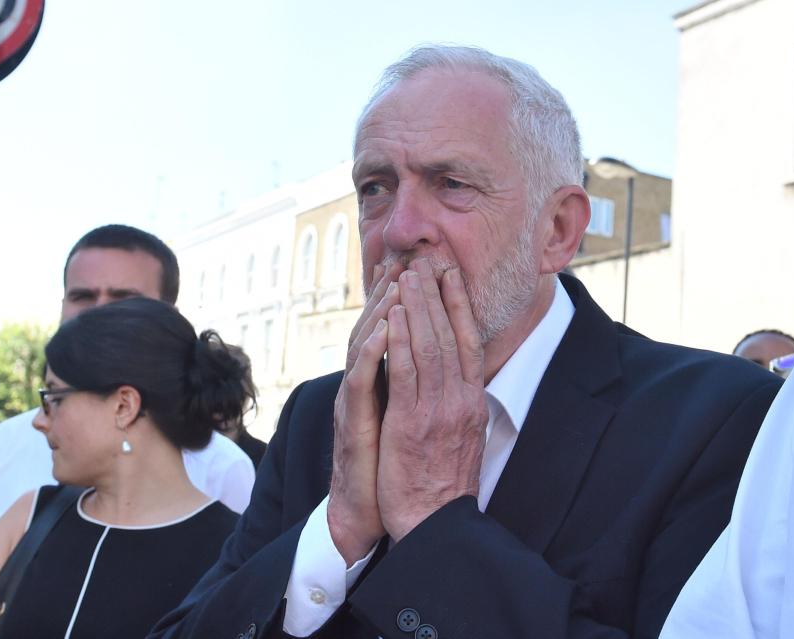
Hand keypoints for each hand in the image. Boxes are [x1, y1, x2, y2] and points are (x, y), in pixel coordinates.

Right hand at [328, 262, 402, 565]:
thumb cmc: (393, 467)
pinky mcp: (351, 423)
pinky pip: (361, 380)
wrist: (371, 512)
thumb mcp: (410, 420)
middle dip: (393, 292)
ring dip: (382, 310)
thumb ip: (417, 388)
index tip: (422, 268)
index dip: (405, 300)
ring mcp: (355, 402)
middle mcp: (365, 386)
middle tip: (407, 258)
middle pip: (377, 328)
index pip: (392, 331)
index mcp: (381, 383)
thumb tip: (442, 364)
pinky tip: (384, 328)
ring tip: (397, 279)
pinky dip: (372, 352)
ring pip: (365, 345)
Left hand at [377, 259, 488, 540]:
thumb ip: (460, 402)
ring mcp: (437, 410)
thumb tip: (457, 376)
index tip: (449, 275)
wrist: (435, 520)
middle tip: (424, 261)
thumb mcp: (464, 435)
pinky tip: (390, 317)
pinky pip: (405, 372)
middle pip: (448, 335)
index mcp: (473, 401)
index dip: (458, 304)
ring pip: (427, 347)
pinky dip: (398, 341)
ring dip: (415, 308)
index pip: (468, 341)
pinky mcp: (410, 423)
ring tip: (406, 276)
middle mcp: (460, 400)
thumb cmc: (445, 480)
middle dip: (435, 295)